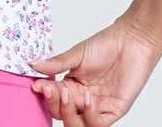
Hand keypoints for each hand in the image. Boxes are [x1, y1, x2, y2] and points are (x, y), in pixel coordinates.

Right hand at [27, 14, 161, 124]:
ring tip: (67, 94)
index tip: (37, 85)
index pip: (53, 97)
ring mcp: (97, 107)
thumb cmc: (105, 45)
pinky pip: (98, 124)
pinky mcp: (113, 111)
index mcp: (71, 85)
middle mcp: (82, 99)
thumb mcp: (76, 54)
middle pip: (62, 113)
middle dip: (54, 104)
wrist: (130, 42)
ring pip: (77, 124)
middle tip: (52, 89)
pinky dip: (89, 116)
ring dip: (69, 113)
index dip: (44, 94)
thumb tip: (32, 64)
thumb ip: (56, 63)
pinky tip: (87, 98)